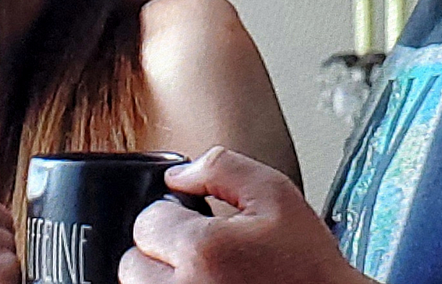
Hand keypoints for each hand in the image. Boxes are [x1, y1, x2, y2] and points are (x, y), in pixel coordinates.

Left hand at [119, 146, 368, 283]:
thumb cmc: (308, 267)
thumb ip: (223, 168)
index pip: (147, 221)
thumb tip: (177, 174)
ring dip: (164, 281)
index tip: (197, 226)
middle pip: (133, 264)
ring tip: (205, 278)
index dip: (173, 216)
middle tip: (201, 256)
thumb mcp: (277, 196)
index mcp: (203, 251)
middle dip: (161, 254)